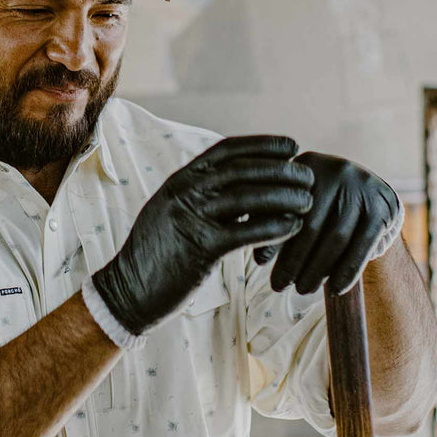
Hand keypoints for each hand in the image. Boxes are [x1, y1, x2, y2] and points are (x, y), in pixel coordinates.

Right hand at [92, 135, 313, 335]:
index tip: (291, 146)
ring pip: (248, 197)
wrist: (127, 292)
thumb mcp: (173, 214)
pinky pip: (246, 232)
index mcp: (179, 181)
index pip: (227, 150)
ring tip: (308, 201)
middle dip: (281, 169)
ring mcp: (190, 218)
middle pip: (243, 170)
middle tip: (308, 175)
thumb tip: (242, 186)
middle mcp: (184, 193)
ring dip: (284, 196)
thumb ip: (202, 197)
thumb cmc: (157, 256)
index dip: (263, 145)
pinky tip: (294, 228)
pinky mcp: (200, 249)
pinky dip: (274, 227)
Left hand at [253, 152, 402, 294]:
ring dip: (317, 269)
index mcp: (307, 167)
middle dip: (293, 260)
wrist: (375, 205)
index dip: (273, 237)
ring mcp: (364, 187)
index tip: (260, 264)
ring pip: (335, 237)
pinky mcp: (385, 207)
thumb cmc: (324, 211)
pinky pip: (362, 245)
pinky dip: (347, 271)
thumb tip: (260, 258)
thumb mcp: (300, 208)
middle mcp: (337, 170)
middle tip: (279, 286)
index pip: (285, 207)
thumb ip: (276, 224)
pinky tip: (335, 289)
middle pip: (310, 224)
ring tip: (303, 290)